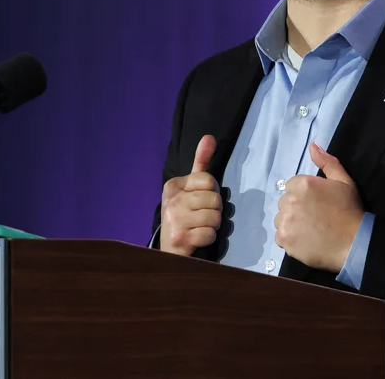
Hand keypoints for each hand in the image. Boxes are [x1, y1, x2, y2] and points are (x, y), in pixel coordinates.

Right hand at [160, 135, 222, 255]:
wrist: (169, 248)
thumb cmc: (183, 215)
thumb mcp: (190, 187)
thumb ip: (200, 162)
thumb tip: (209, 136)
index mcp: (173, 185)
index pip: (209, 180)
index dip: (211, 192)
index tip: (199, 201)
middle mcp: (171, 200)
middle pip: (214, 199)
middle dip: (214, 210)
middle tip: (201, 217)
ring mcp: (174, 220)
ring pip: (215, 217)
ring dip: (212, 225)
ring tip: (199, 227)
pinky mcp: (180, 239)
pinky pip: (210, 234)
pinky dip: (208, 238)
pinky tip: (197, 238)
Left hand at [274, 142, 364, 271]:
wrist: (354, 242)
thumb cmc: (350, 210)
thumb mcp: (343, 181)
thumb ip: (327, 162)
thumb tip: (312, 145)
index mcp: (302, 184)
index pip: (292, 186)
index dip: (304, 195)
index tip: (317, 204)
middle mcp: (290, 200)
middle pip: (284, 202)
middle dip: (295, 208)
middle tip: (314, 217)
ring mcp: (285, 221)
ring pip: (280, 219)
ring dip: (290, 223)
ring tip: (309, 230)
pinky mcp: (284, 239)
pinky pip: (280, 236)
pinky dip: (289, 239)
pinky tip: (305, 240)